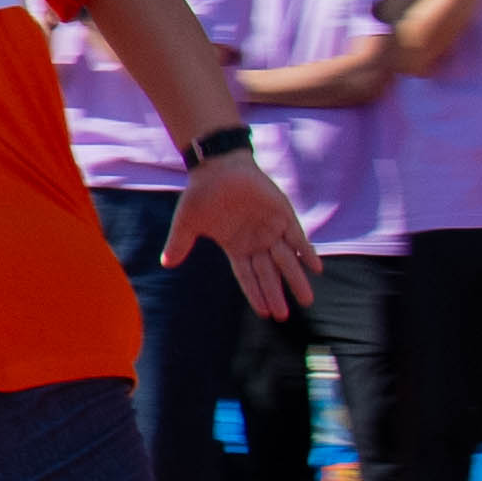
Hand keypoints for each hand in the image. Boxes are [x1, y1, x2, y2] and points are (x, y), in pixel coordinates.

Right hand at [169, 148, 320, 321]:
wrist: (219, 164)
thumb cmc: (202, 193)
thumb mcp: (187, 222)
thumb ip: (180, 243)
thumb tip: (165, 264)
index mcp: (236, 247)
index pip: (248, 277)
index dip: (256, 295)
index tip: (266, 313)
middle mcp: (256, 242)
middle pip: (268, 274)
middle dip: (276, 294)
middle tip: (284, 316)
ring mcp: (271, 229)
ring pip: (286, 260)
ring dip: (296, 280)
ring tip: (306, 300)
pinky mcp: (283, 215)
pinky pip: (298, 237)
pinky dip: (306, 252)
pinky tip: (316, 268)